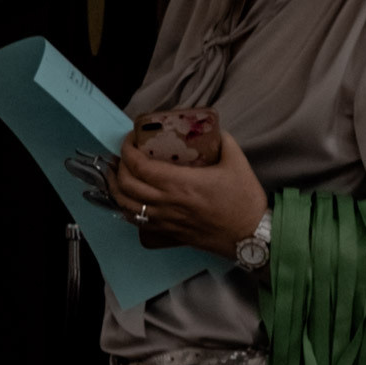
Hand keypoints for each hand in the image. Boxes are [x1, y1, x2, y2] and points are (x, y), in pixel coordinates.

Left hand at [108, 132, 267, 259]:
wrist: (249, 235)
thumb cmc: (243, 199)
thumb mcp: (235, 159)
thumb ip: (220, 139)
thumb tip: (206, 129)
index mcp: (179, 184)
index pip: (139, 166)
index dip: (128, 151)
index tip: (129, 139)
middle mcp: (166, 204)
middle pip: (126, 186)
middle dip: (117, 168)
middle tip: (121, 156)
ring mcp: (165, 223)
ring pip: (127, 209)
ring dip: (116, 191)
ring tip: (116, 176)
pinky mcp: (168, 236)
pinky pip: (138, 226)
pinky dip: (128, 213)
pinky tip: (130, 203)